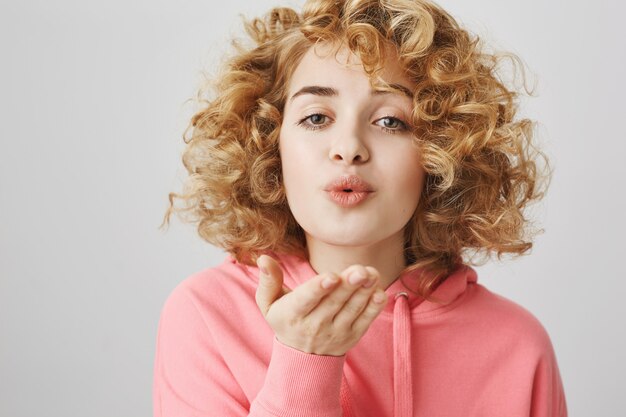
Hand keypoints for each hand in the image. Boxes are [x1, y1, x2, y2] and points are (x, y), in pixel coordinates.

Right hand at [255, 254, 387, 355]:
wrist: (302, 358)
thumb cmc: (285, 319)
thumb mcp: (268, 303)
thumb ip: (268, 280)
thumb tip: (263, 258)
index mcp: (292, 314)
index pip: (306, 300)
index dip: (319, 288)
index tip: (332, 276)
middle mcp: (314, 325)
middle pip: (333, 302)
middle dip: (348, 285)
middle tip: (360, 270)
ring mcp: (336, 332)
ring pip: (351, 310)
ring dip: (363, 292)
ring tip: (371, 274)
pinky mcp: (352, 336)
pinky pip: (365, 321)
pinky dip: (373, 308)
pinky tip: (379, 293)